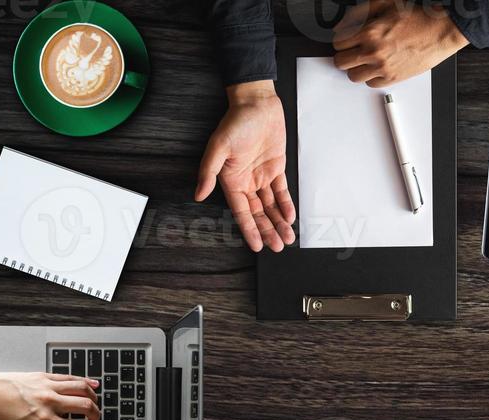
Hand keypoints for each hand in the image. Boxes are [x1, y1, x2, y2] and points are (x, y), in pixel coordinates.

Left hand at [0, 368, 98, 419]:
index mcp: (42, 419)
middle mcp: (49, 401)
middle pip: (86, 407)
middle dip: (96, 417)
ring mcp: (48, 387)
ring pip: (83, 389)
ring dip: (94, 399)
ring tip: (94, 405)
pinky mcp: (45, 376)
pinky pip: (71, 377)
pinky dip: (85, 381)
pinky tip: (93, 385)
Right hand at [196, 80, 295, 252]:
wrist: (257, 104)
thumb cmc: (235, 122)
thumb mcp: (218, 147)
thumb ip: (209, 172)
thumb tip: (198, 194)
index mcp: (231, 180)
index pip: (241, 212)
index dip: (249, 229)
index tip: (256, 246)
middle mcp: (246, 181)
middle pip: (258, 213)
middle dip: (268, 230)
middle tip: (277, 246)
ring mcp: (261, 176)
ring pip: (271, 206)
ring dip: (278, 222)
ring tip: (287, 237)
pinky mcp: (275, 169)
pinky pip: (281, 192)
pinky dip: (286, 205)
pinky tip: (290, 217)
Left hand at [333, 0, 468, 87]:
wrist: (439, 31)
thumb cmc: (416, 17)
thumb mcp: (384, 4)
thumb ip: (358, 14)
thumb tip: (342, 25)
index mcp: (369, 32)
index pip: (338, 43)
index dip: (341, 40)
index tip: (346, 41)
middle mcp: (374, 52)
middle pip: (341, 62)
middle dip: (345, 55)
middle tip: (352, 51)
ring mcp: (383, 67)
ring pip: (353, 76)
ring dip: (356, 68)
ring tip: (364, 60)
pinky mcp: (394, 77)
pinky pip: (371, 84)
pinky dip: (372, 77)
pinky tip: (378, 66)